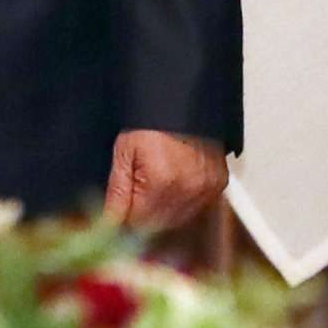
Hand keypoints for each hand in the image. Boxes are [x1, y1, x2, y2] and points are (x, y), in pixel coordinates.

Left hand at [103, 129, 227, 231]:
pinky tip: (173, 183)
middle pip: (159, 224)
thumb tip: (111, 220)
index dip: (126, 216)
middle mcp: (187, 190)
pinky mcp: (217, 185)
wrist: (181, 102)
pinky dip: (183, 202)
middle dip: (143, 213)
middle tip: (136, 191)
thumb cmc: (151, 122)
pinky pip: (197, 208)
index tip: (120, 208)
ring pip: (178, 220)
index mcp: (161, 182)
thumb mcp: (125, 151)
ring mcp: (206, 189)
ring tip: (155, 182)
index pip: (138, 222)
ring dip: (163, 210)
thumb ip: (117, 190)